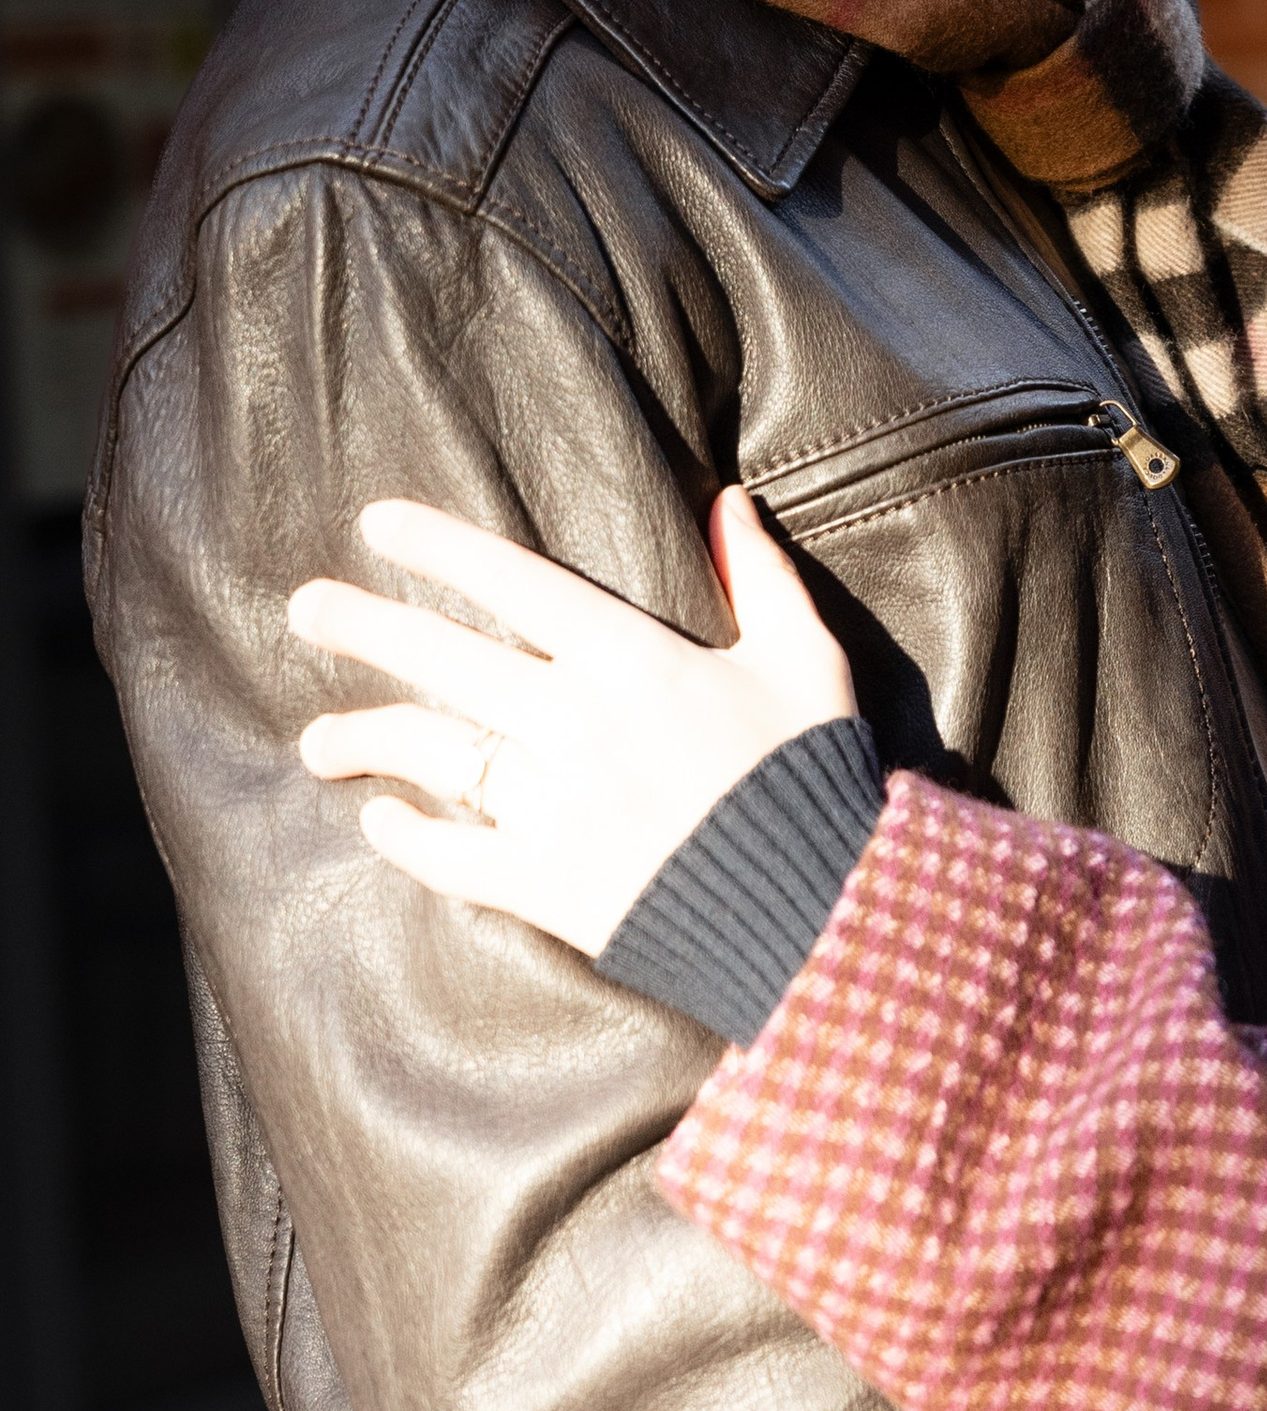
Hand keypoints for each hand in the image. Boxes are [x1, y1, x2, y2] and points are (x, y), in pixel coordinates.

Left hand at [291, 488, 855, 953]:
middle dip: (366, 627)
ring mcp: (554, 807)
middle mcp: (578, 724)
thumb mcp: (803, 657)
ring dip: (365, 739)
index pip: (514, 584)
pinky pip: (454, 855)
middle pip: (447, 660)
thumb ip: (761, 575)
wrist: (818, 909)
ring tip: (314, 738)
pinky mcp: (546, 884)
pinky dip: (409, 837)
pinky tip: (380, 817)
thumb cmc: (812, 772)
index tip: (376, 524)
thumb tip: (731, 500)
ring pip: (433, 756)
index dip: (441, 548)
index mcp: (635, 660)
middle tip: (304, 607)